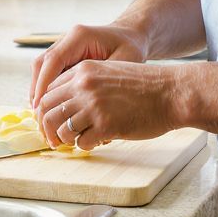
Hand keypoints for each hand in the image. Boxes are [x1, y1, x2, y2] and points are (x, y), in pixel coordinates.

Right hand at [29, 24, 147, 108]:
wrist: (131, 35)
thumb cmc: (131, 48)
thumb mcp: (123, 63)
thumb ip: (102, 80)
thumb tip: (82, 106)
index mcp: (79, 37)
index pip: (53, 60)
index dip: (43, 84)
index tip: (39, 106)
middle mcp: (67, 39)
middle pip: (41, 64)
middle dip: (37, 89)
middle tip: (37, 114)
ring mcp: (63, 45)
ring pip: (41, 68)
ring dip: (39, 90)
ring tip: (41, 113)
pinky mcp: (65, 54)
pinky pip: (49, 71)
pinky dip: (47, 88)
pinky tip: (51, 106)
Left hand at [35, 59, 178, 149]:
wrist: (171, 92)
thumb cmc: (144, 85)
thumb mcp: (109, 72)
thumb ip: (87, 83)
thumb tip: (66, 104)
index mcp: (83, 71)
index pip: (49, 91)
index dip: (45, 110)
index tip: (48, 120)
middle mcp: (84, 86)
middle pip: (48, 110)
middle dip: (47, 128)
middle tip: (53, 139)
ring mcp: (94, 106)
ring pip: (62, 128)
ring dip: (64, 139)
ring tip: (72, 143)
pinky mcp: (106, 125)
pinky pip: (81, 142)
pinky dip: (84, 146)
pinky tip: (93, 143)